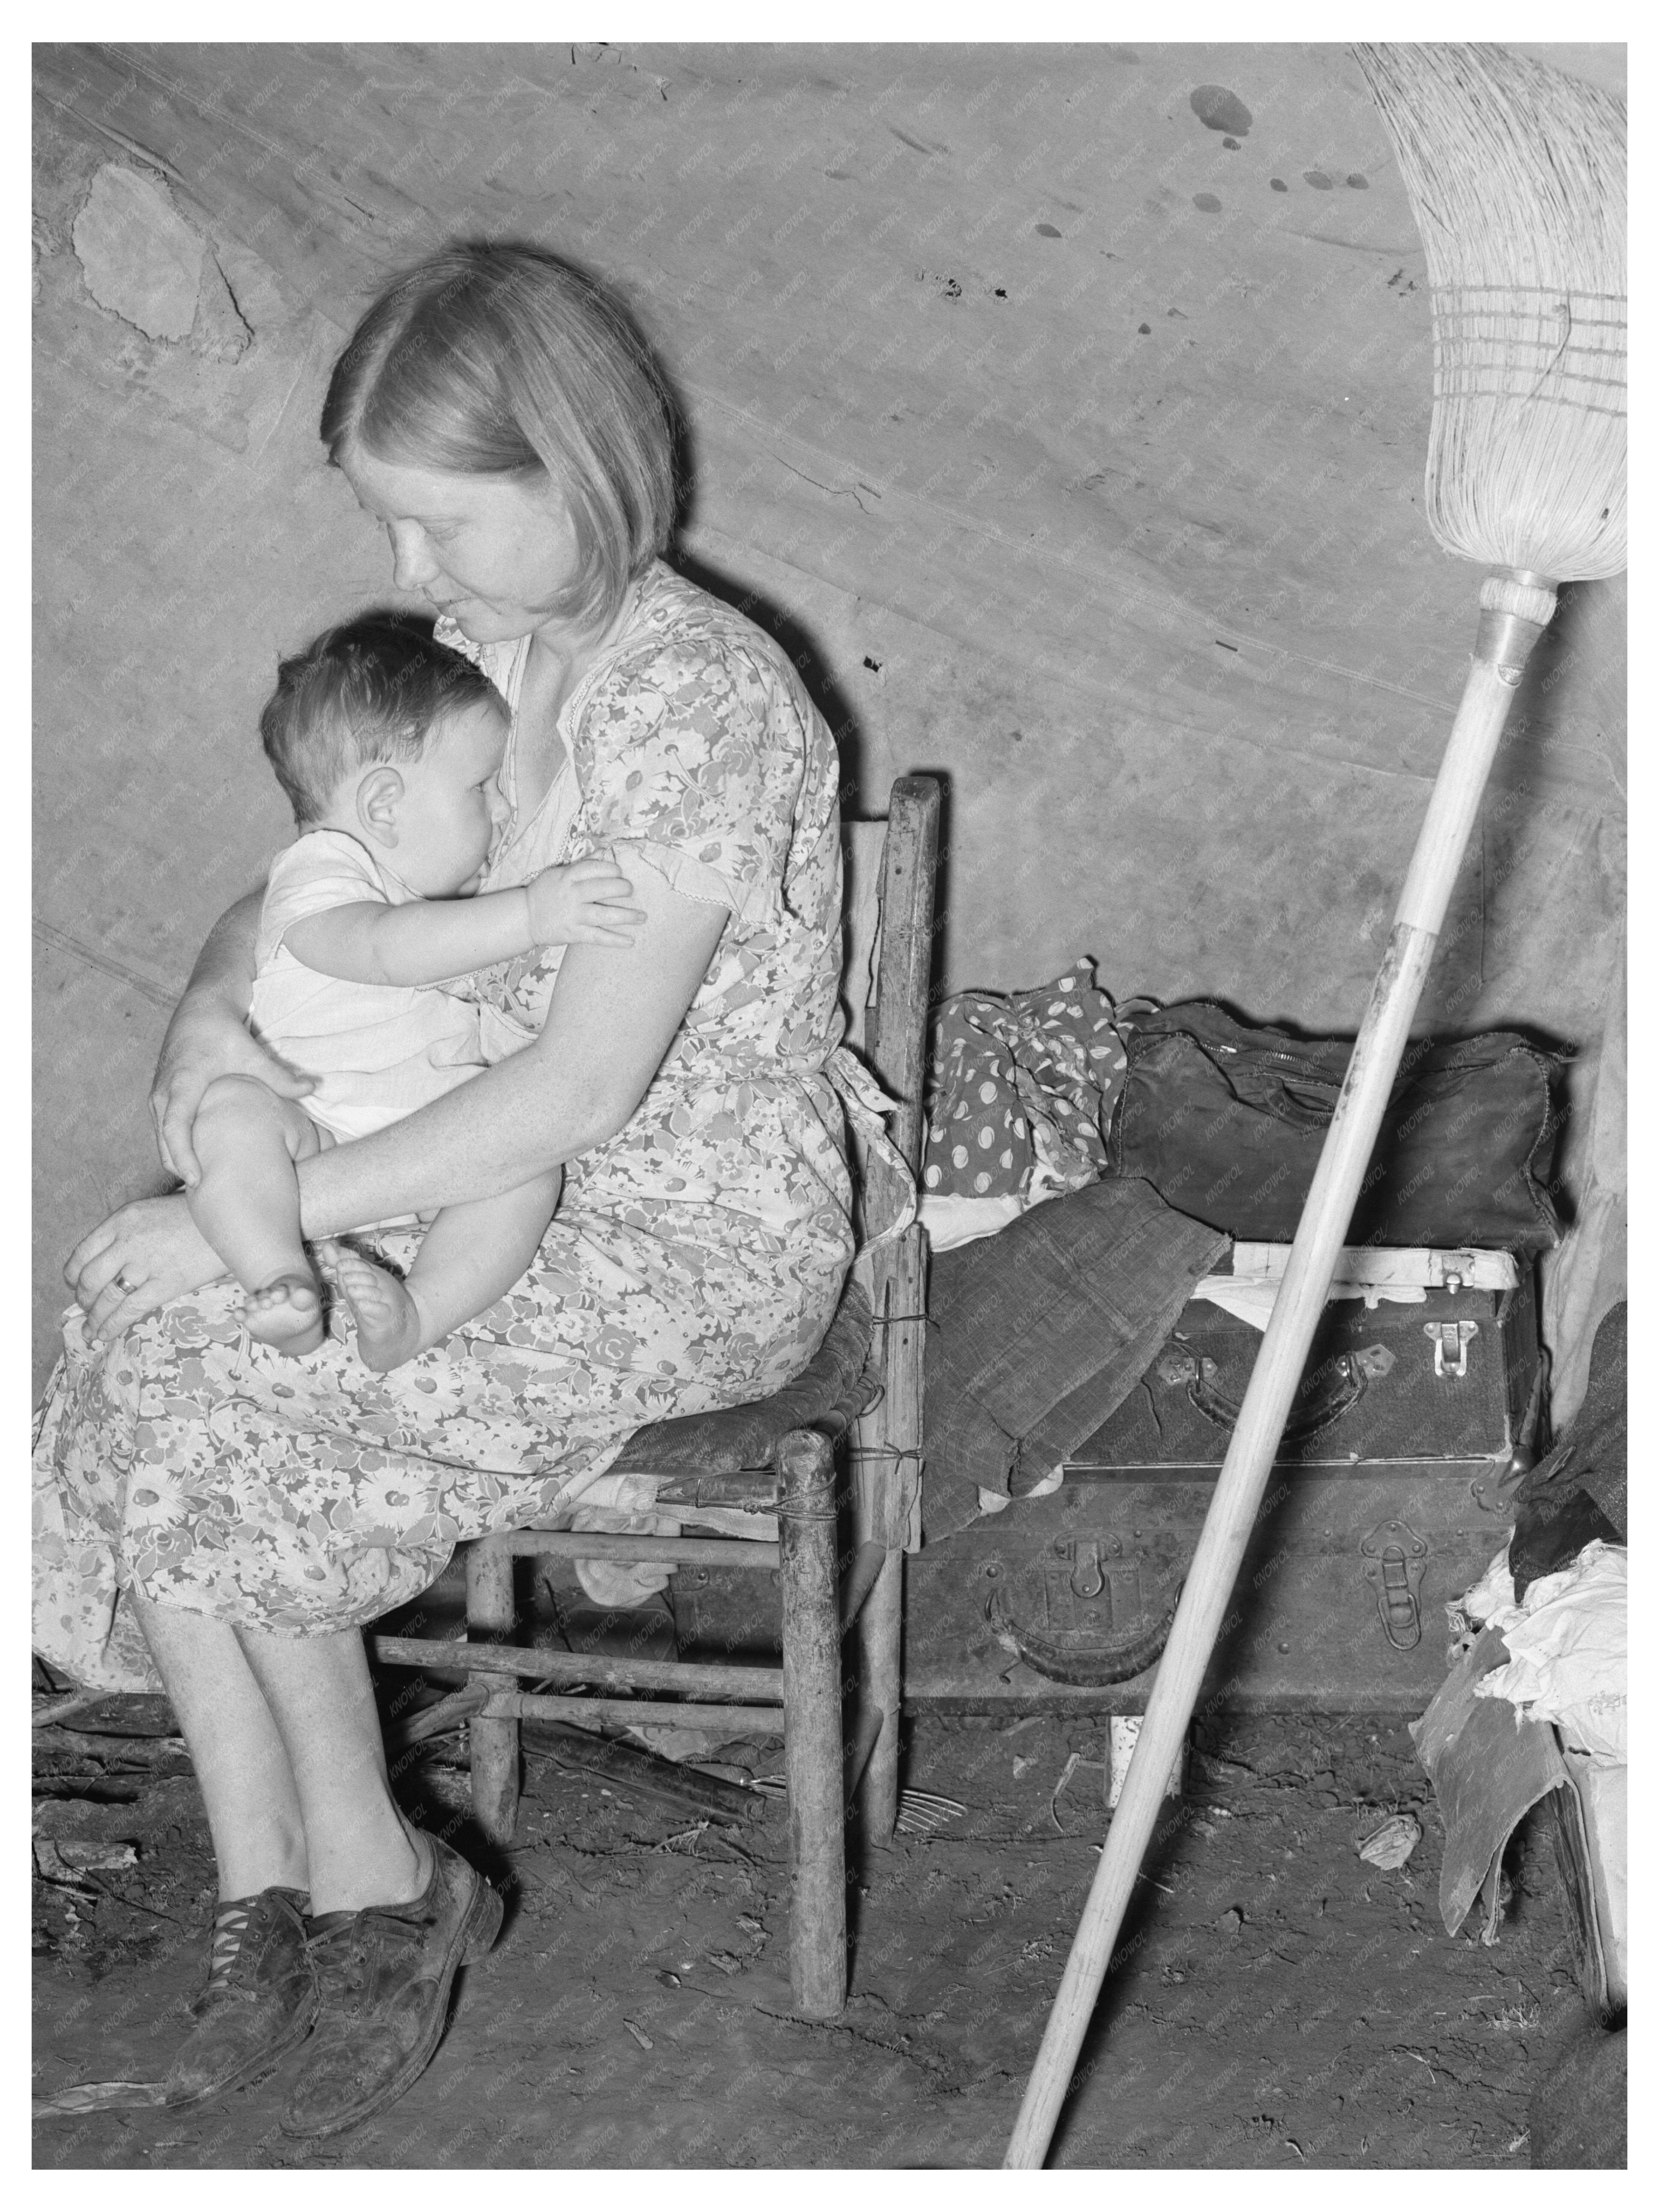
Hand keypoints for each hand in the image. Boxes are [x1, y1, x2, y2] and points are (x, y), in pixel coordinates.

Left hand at [64, 1195, 227, 1343]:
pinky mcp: (166, 1284)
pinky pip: (129, 1310)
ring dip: (94, 1318)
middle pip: (90, 1278)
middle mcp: (129, 1241)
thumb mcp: (152, 1211)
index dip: (73, 1274)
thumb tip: (108, 1262)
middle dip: (83, 1298)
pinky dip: (111, 1326)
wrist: (232, 1221)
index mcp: (123, 1220)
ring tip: (91, 1330)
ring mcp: (146, 1264)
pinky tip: (104, 1335)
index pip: (83, 1252)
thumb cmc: (194, 1216)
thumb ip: (127, 1232)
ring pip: (106, 1298)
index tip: (75, 1283)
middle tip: (86, 1308)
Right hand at [151, 1002, 314, 1187]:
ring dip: (178, 1161)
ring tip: (203, 1187)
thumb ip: (280, 1076)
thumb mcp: (252, 1052)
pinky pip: (164, 1130)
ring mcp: (158, 1095)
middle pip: (164, 1142)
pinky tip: (198, 1165)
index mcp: (183, 1083)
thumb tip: (312, 1088)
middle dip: (181, 1169)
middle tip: (206, 1197)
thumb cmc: (223, 1029)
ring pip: (162, 1139)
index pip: (175, 1128)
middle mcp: (163, 1092)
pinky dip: (176, 1148)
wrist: (199, 1006)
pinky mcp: (161, 1097)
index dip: (184, 1157)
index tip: (196, 1182)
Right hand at [525, 855, 646, 947]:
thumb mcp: (559, 873)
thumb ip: (582, 865)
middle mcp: (571, 895)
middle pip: (601, 889)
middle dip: (621, 889)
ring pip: (603, 914)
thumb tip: (605, 850)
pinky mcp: (573, 933)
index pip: (592, 868)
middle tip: (630, 890)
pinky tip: (630, 941)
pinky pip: (597, 937)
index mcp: (567, 877)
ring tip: (642, 917)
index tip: (620, 872)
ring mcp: (573, 915)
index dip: (609, 869)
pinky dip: (615, 940)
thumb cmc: (546, 892)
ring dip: (626, 916)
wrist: (526, 917)